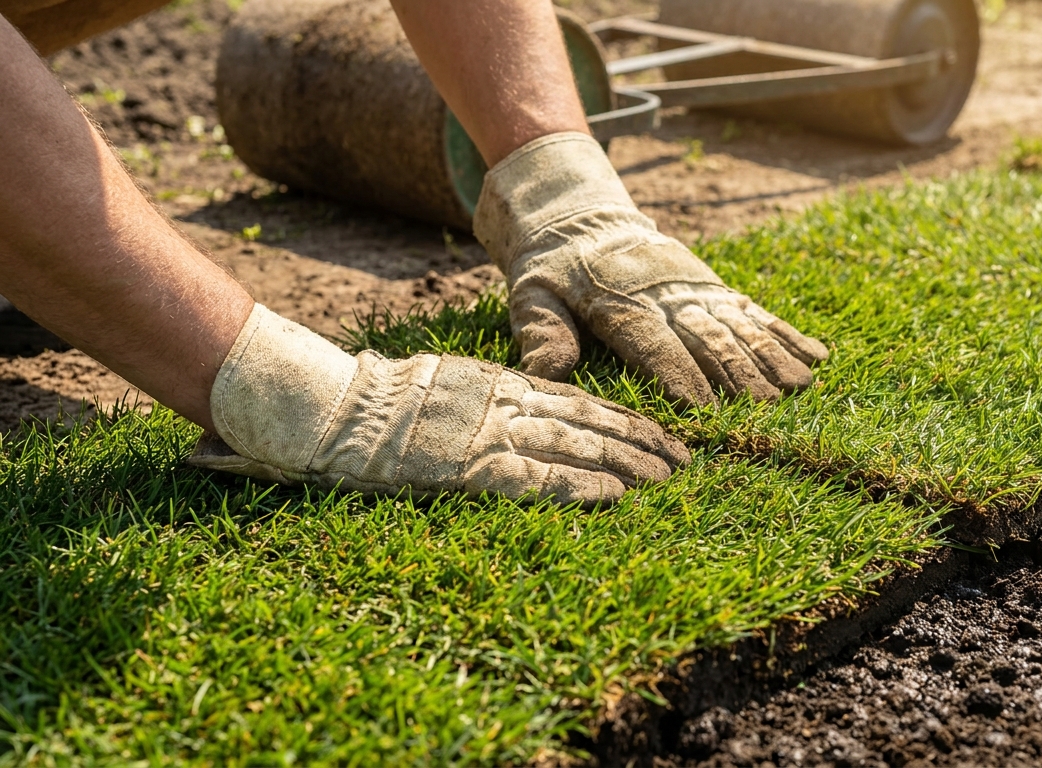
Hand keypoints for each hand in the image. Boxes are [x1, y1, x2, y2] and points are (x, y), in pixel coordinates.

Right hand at [189, 304, 689, 503]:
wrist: (333, 406)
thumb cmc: (382, 397)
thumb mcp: (451, 382)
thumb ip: (492, 396)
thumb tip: (528, 406)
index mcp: (501, 381)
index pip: (580, 400)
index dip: (625, 420)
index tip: (662, 434)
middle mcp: (505, 402)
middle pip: (589, 420)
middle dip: (640, 441)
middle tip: (685, 460)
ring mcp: (488, 432)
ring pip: (573, 446)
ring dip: (624, 463)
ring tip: (667, 478)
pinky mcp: (467, 466)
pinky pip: (533, 478)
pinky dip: (576, 486)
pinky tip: (613, 496)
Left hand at [473, 133, 827, 406]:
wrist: (579, 215)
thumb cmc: (552, 269)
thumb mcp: (531, 293)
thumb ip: (541, 330)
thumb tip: (547, 373)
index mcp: (620, 303)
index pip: (653, 343)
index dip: (680, 374)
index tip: (705, 406)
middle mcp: (667, 295)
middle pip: (707, 337)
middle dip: (737, 372)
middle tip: (766, 405)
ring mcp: (697, 290)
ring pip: (739, 325)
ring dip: (771, 356)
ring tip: (800, 385)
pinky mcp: (714, 287)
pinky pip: (754, 311)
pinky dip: (785, 334)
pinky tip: (816, 356)